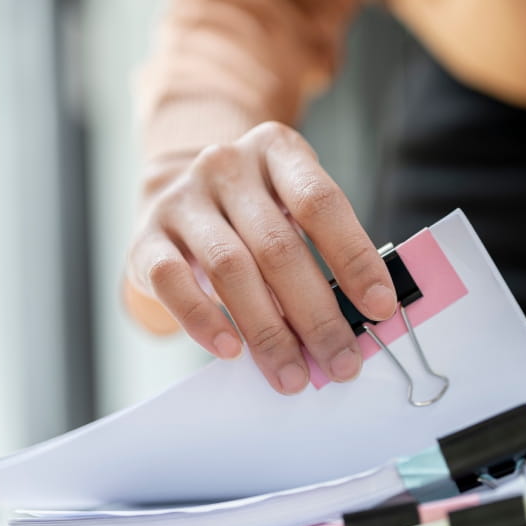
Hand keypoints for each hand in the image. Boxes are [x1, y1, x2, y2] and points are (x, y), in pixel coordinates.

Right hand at [123, 122, 397, 393]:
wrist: (174, 195)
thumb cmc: (251, 213)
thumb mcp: (290, 209)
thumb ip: (321, 252)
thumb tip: (357, 321)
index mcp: (276, 151)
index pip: (321, 203)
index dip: (355, 257)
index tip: (381, 308)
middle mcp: (226, 167)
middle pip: (278, 246)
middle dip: (316, 314)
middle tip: (340, 363)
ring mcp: (182, 199)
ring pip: (230, 269)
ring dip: (267, 331)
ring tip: (292, 375)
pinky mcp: (145, 237)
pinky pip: (171, 281)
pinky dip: (202, 320)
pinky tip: (229, 350)